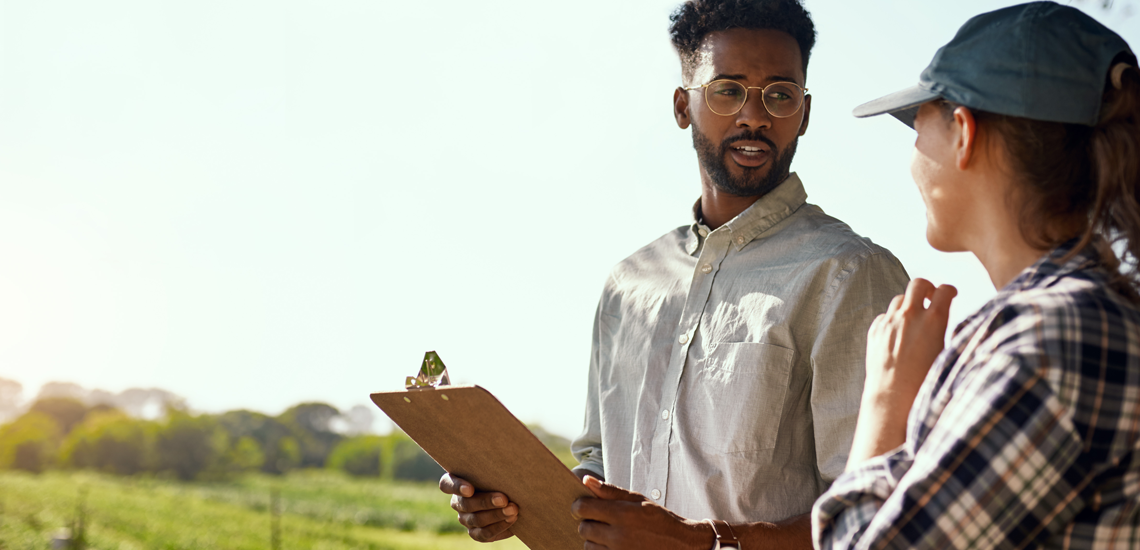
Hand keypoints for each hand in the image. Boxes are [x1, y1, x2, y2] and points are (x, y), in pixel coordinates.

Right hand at [438, 473, 517, 541]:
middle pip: (466, 504)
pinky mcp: (475, 532)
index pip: (447, 484)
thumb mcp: (496, 468)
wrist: (512, 497)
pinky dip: (498, 527)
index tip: (470, 489)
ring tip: (513, 509)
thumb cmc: (502, 476)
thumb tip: (506, 454)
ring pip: (476, 520)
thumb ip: (495, 465)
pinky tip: (511, 520)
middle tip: (504, 499)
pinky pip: (483, 534)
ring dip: (496, 515)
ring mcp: (465, 518)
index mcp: (456, 482)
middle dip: (486, 502)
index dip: (457, 487)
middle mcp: (458, 501)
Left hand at [572, 476, 712, 549]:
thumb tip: (586, 480)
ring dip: (593, 539)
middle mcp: (618, 536)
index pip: (583, 508)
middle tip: (599, 520)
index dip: (579, 505)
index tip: (581, 506)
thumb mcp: (638, 500)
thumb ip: (611, 491)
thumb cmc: (659, 519)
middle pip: (583, 528)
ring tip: (610, 534)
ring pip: (588, 545)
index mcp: (622, 514)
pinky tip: (612, 545)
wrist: (680, 545)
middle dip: (588, 522)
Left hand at [849, 278, 955, 464]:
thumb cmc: (925, 384)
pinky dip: (893, 319)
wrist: (892, 399)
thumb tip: (948, 323)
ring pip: (899, 299)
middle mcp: (909, 316)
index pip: (944, 290)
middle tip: (931, 298)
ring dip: (908, 304)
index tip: (951, 294)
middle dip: (927, 288)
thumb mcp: (946, 356)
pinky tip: (898, 333)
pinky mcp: (874, 331)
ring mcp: (889, 322)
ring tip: (914, 318)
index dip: (950, 290)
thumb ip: (945, 333)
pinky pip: (885, 316)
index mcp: (933, 321)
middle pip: (918, 284)